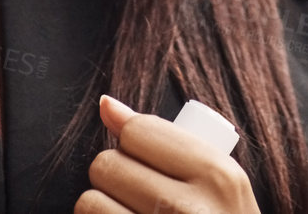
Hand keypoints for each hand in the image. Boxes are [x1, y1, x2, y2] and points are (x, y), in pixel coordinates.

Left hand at [76, 95, 258, 213]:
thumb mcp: (218, 183)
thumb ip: (167, 142)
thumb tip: (107, 105)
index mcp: (217, 175)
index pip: (138, 132)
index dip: (132, 142)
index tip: (144, 159)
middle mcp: (188, 210)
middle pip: (107, 164)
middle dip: (114, 176)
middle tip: (138, 194)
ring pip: (89, 202)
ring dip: (100, 209)